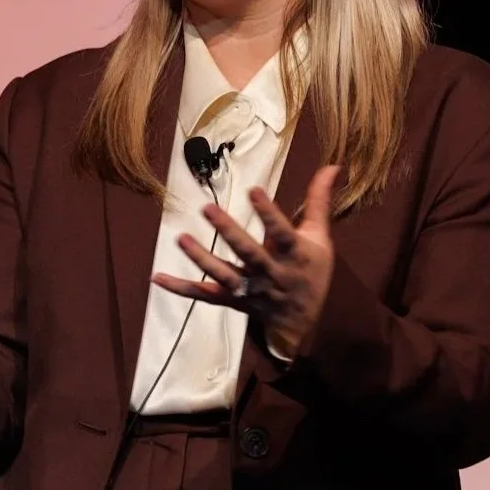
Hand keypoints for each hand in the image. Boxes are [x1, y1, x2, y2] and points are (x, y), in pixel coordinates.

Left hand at [153, 165, 340, 359]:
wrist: (301, 323)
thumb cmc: (310, 273)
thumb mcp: (319, 238)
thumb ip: (318, 202)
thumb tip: (332, 166)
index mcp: (295, 255)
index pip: (282, 233)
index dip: (269, 213)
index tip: (254, 189)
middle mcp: (271, 274)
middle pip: (249, 253)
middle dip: (229, 232)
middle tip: (207, 208)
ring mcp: (250, 290)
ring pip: (224, 276)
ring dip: (201, 259)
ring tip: (181, 240)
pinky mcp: (232, 302)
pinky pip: (204, 296)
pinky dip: (181, 289)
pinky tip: (157, 277)